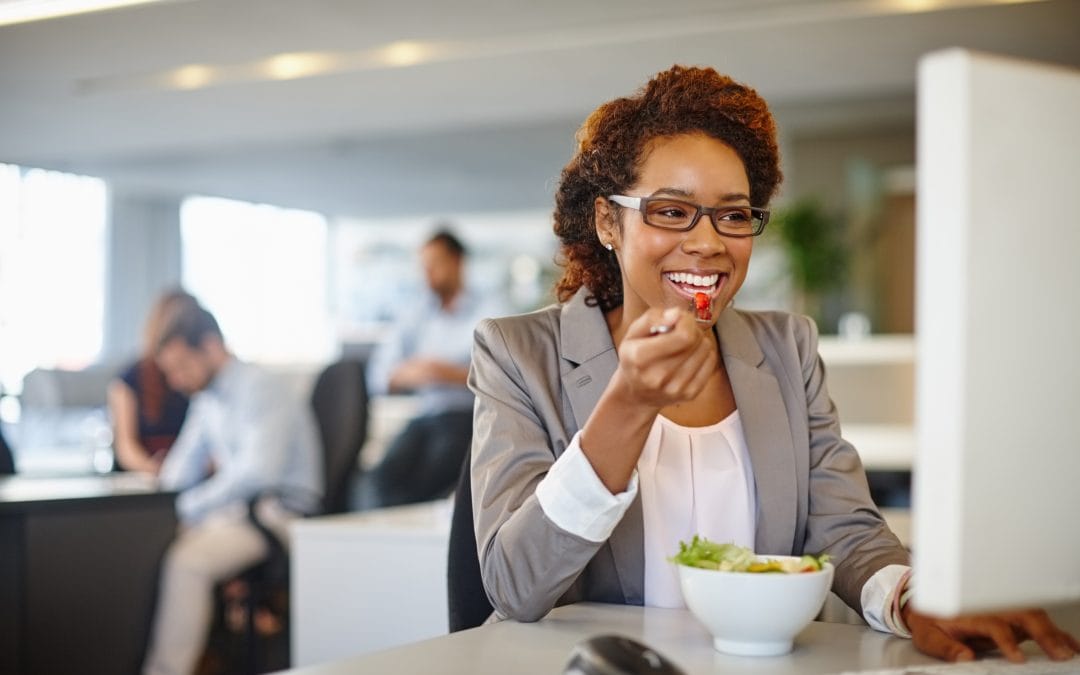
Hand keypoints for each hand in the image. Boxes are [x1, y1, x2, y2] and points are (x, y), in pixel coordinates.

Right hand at [611, 307, 717, 409]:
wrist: (636, 395)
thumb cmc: (635, 358)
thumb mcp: (632, 334)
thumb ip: (651, 318)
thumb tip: (676, 315)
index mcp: (640, 357)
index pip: (683, 335)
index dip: (686, 321)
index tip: (679, 318)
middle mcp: (658, 376)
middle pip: (695, 340)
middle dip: (691, 328)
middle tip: (680, 330)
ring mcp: (676, 388)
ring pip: (705, 349)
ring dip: (698, 340)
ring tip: (684, 343)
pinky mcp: (690, 394)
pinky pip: (710, 362)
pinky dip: (704, 353)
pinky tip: (690, 355)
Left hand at [904, 604, 1079, 662]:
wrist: (927, 605)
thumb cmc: (930, 622)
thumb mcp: (928, 636)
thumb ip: (944, 647)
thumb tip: (964, 657)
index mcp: (970, 612)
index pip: (993, 624)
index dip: (1006, 640)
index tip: (1016, 657)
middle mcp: (990, 608)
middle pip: (1020, 614)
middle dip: (1041, 632)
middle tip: (1056, 653)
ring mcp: (1002, 611)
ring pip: (1033, 616)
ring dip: (1052, 631)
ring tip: (1068, 651)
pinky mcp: (1011, 618)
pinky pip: (1036, 622)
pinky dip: (1055, 632)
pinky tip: (1069, 644)